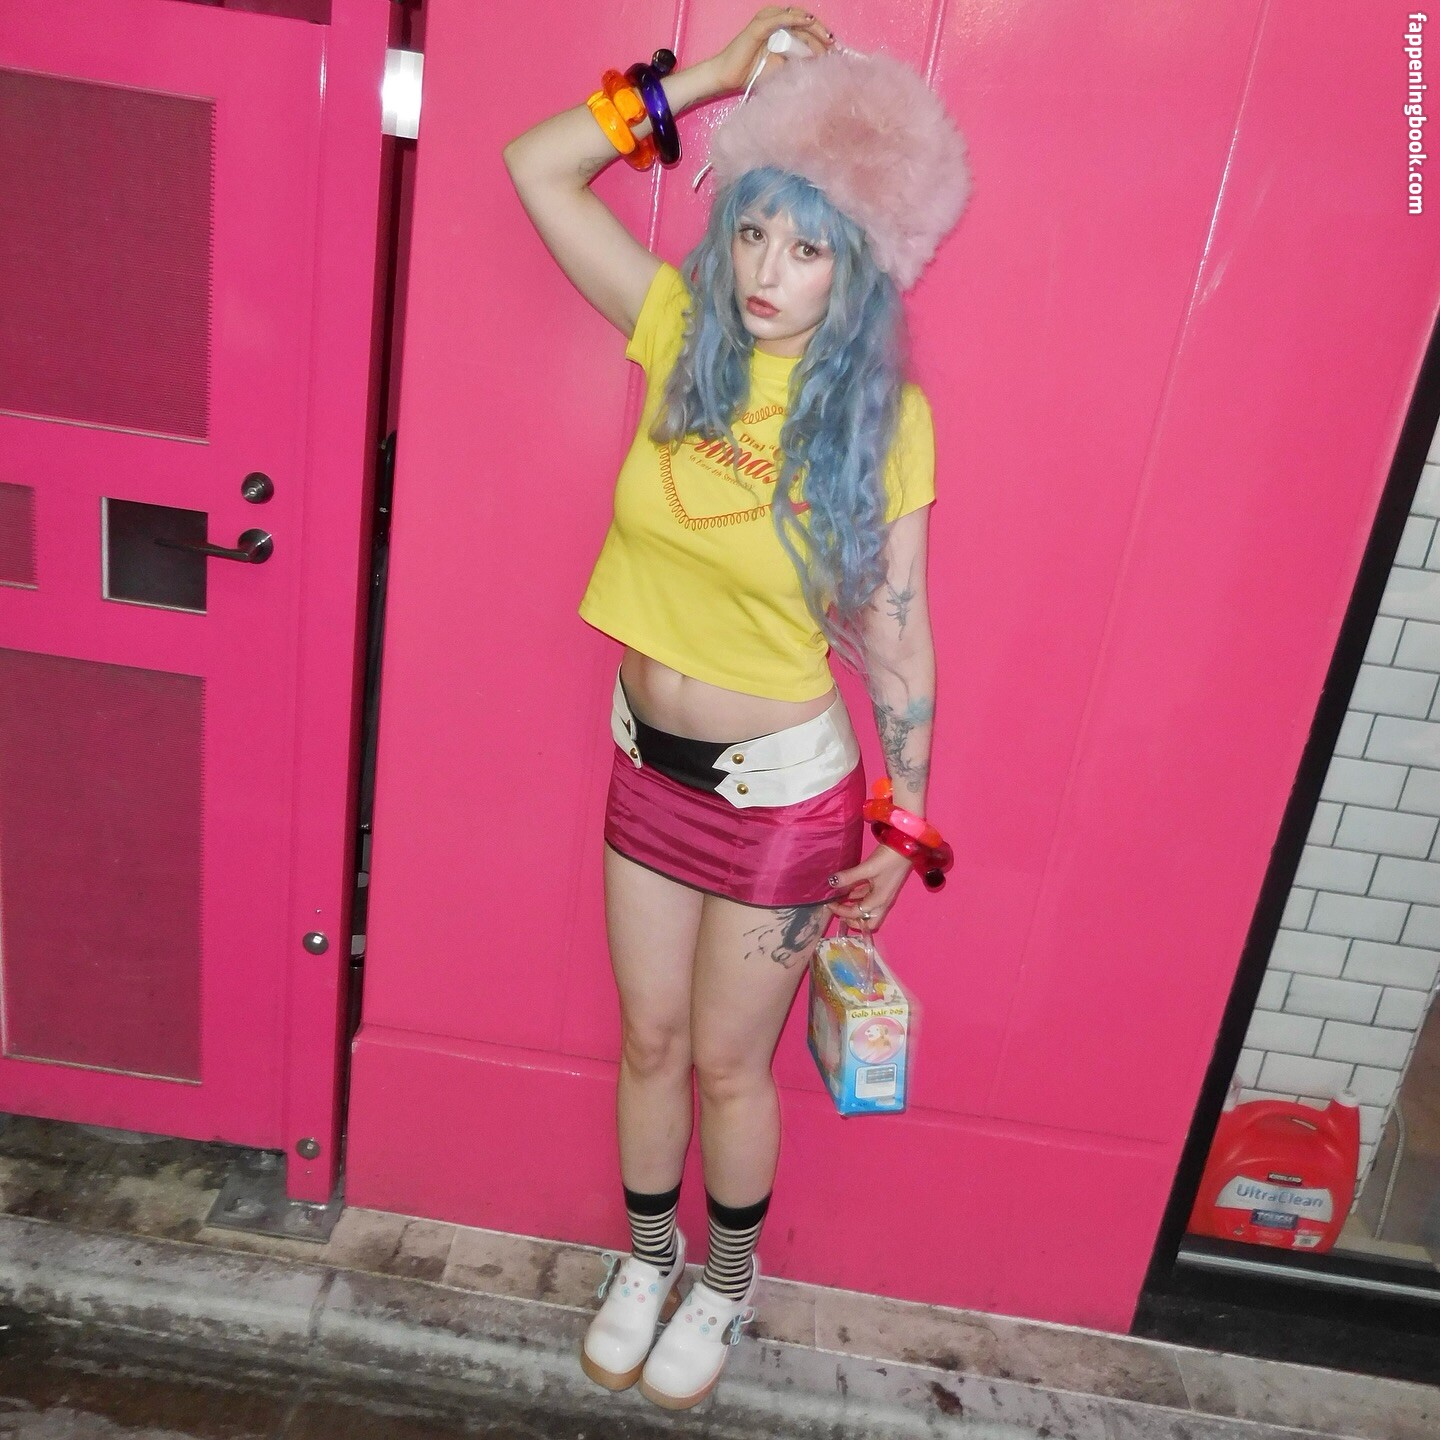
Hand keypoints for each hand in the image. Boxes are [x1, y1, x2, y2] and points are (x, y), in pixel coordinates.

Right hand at [707, 6, 834, 94]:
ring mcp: (766, 22)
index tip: (834, 49)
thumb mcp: (781, 69)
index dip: (821, 37)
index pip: (805, 30)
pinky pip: (779, 18)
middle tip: (834, 45)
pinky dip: (794, 18)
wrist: (728, 78)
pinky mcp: (758, 26)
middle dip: (821, 33)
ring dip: (813, 26)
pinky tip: (808, 21)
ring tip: (826, 37)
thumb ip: (797, 62)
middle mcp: (774, 23)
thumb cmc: (751, 75)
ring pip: (795, 18)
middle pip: (803, 23)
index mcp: (780, 32)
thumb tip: (818, 63)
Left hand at [825, 842, 913, 932]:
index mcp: (879, 901)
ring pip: (868, 910)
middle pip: (868, 922)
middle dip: (853, 921)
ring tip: (839, 901)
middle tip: (839, 912)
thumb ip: (849, 876)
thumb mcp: (868, 868)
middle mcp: (882, 902)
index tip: (828, 904)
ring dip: (854, 908)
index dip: (841, 911)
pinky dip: (858, 897)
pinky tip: (848, 890)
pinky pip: (869, 898)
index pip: (856, 914)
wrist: (906, 847)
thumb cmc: (889, 859)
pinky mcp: (883, 887)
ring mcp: (884, 895)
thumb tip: (831, 882)